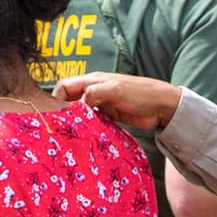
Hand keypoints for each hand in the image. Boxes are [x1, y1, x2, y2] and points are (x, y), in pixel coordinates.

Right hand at [55, 72, 183, 129]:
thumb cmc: (141, 93)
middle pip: (70, 100)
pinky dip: (87, 126)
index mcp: (92, 80)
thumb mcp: (115, 90)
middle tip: (59, 127)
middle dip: (63, 111)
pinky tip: (85, 136)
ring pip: (80, 112)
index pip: (64, 86)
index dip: (56, 98)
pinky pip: (92, 121)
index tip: (53, 114)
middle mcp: (94, 91)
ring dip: (75, 121)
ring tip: (69, 134)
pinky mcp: (109, 115)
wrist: (163, 106)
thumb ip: (94, 94)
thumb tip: (77, 104)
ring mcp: (101, 104)